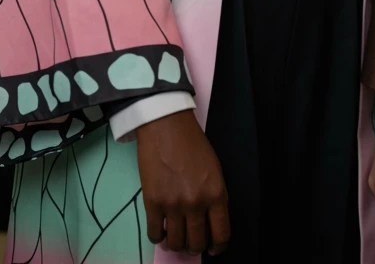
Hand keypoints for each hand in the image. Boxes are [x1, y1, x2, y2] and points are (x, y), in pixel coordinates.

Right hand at [136, 110, 230, 255]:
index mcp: (216, 194)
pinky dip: (159, 237)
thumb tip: (209, 220)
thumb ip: (214, 196)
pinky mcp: (153, 203)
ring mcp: (173, 205)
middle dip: (196, 247)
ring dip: (177, 243)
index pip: (221, 234)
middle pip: (197, 243)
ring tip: (176, 236)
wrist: (167, 126)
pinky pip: (155, 234)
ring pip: (176, 243)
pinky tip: (161, 229)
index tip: (214, 248)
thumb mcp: (214, 169)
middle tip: (193, 242)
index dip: (218, 246)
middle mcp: (196, 203)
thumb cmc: (192, 143)